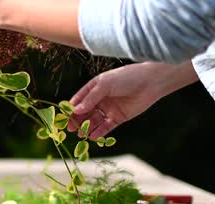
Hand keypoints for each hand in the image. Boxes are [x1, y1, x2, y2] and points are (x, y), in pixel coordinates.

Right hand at [67, 62, 197, 138]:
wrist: (150, 82)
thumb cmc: (126, 78)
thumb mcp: (105, 85)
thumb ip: (91, 98)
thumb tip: (76, 110)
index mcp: (95, 87)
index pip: (79, 99)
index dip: (71, 108)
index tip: (64, 117)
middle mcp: (100, 98)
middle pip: (85, 111)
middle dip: (77, 120)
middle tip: (70, 129)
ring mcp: (109, 108)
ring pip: (95, 120)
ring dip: (87, 127)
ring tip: (81, 135)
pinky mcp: (119, 117)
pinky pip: (106, 126)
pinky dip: (100, 132)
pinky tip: (93, 136)